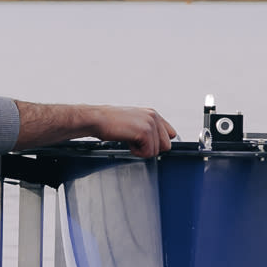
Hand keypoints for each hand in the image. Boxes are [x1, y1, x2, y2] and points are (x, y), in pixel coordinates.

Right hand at [14, 100, 175, 154]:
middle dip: (151, 149)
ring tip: (128, 140)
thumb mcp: (132, 122)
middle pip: (166, 145)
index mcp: (152, 113)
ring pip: (157, 151)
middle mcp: (154, 116)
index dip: (158, 143)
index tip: (145, 144)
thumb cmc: (109, 123)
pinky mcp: (145, 132)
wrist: (96, 119)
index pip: (170, 134)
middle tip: (134, 143)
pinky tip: (127, 143)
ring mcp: (151, 123)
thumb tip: (157, 144)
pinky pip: (149, 153)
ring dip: (141, 151)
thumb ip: (147, 129)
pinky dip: (137, 153)